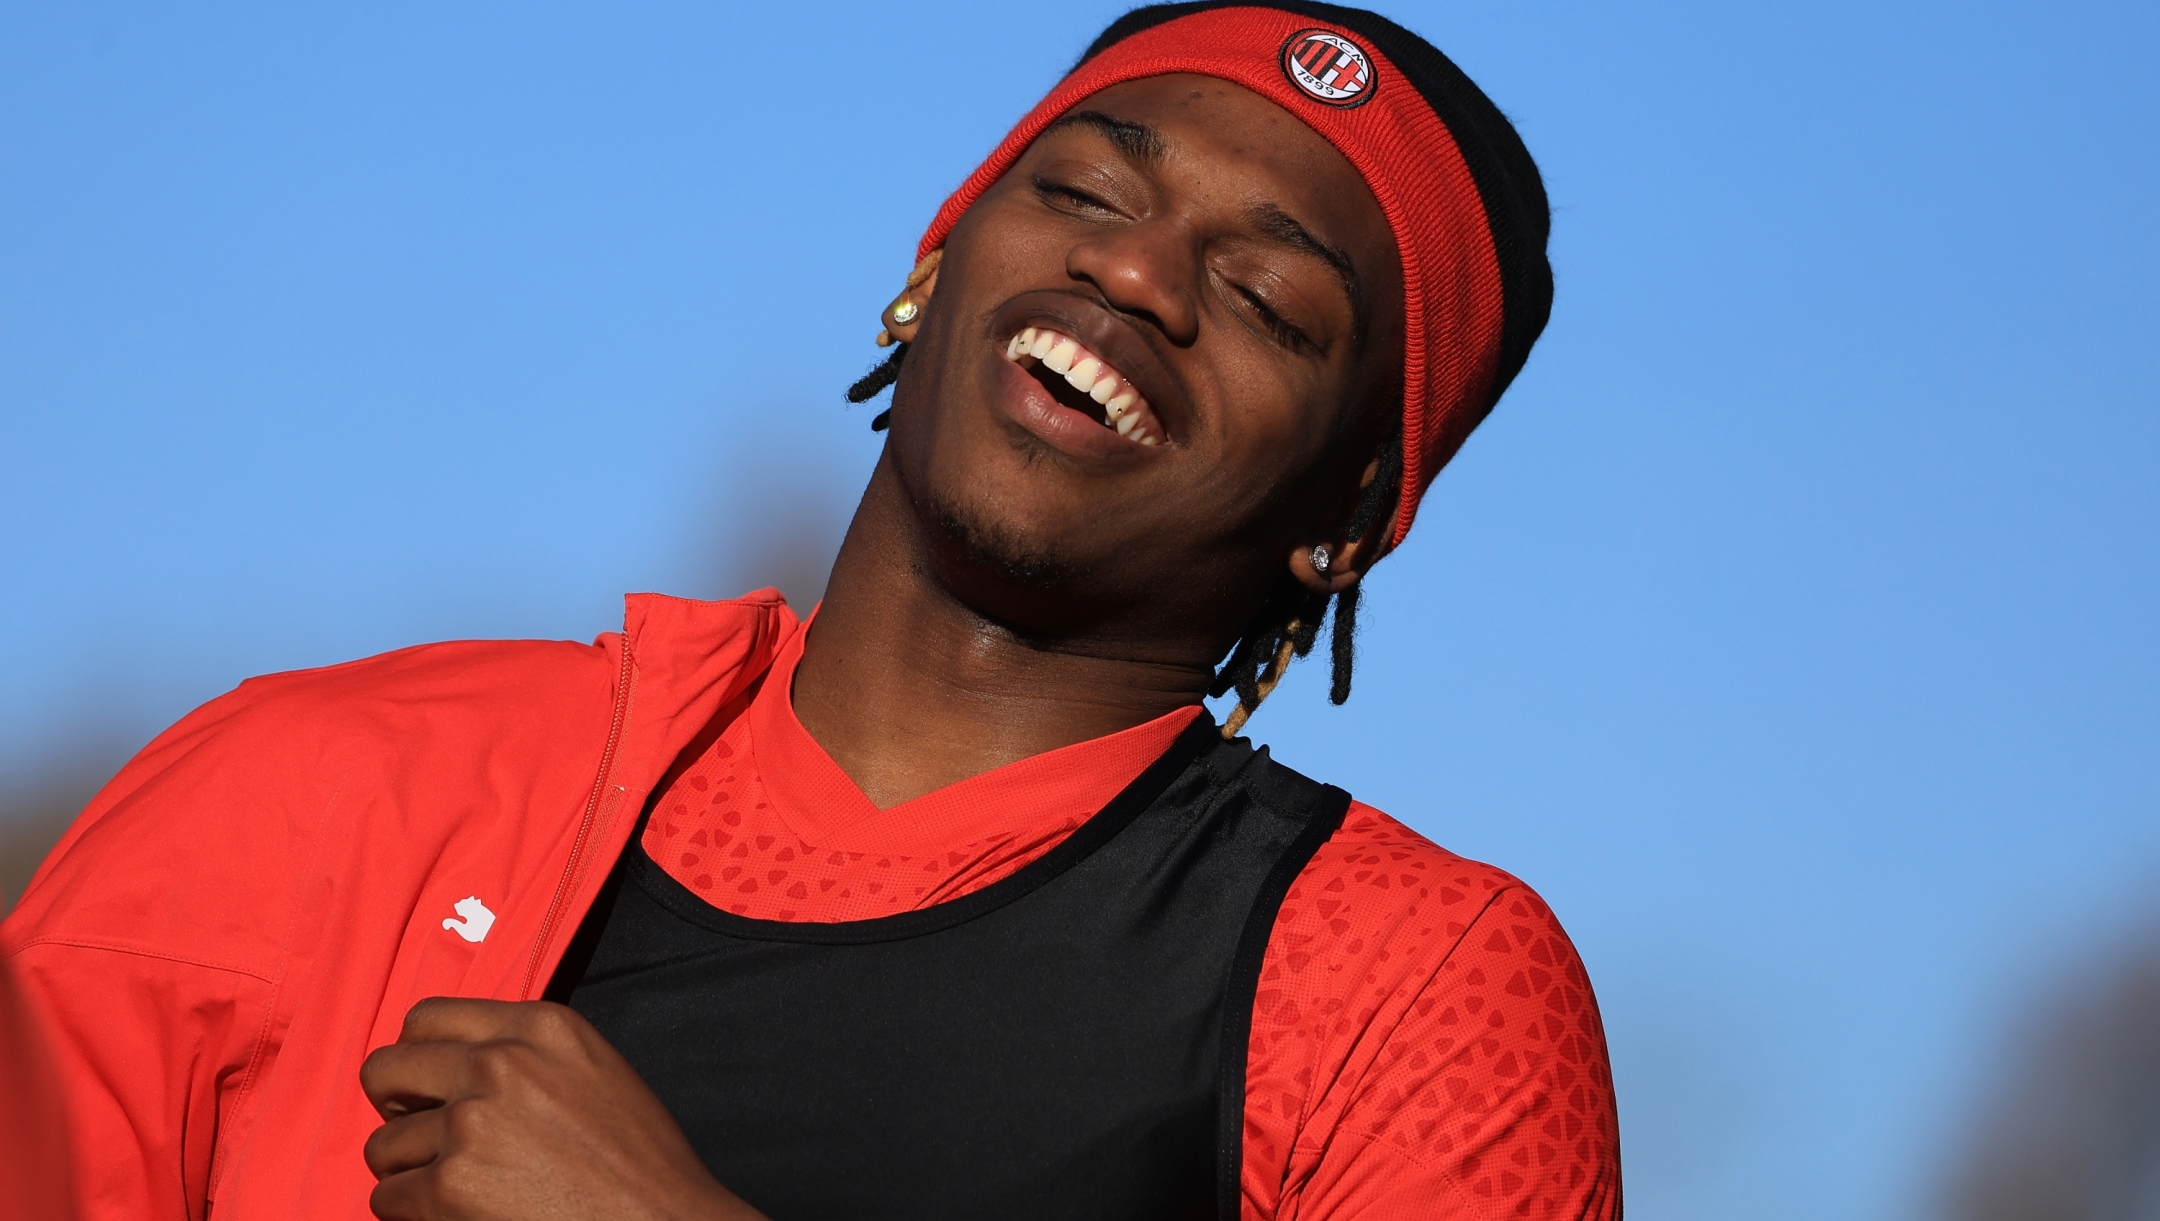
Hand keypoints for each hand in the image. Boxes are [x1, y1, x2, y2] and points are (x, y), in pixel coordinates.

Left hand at [359, 997, 765, 1220]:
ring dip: (408, 1172)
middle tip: (422, 1139)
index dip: (419, 1059)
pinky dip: (412, 1214)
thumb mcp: (594, 1072)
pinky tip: (456, 1216)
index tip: (429, 1090)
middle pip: (385, 1069)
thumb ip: (529, 1055)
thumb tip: (455, 1071)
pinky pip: (388, 1198)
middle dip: (394, 1109)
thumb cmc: (640, 1162)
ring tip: (456, 1189)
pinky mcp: (452, 1185)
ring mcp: (472, 1122)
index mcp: (540, 1026)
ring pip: (382, 1146)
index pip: (427, 1018)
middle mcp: (500, 1061)